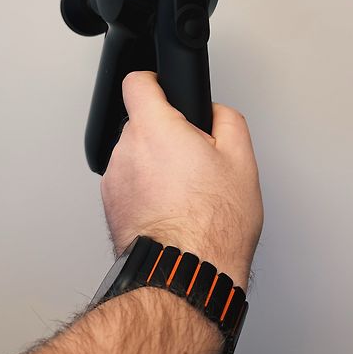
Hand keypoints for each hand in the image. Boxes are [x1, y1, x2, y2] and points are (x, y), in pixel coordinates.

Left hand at [100, 71, 262, 288]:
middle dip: (165, 133)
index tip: (163, 86)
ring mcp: (114, 180)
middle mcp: (126, 150)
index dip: (154, 81)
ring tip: (185, 191)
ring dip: (155, 164)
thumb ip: (227, 120)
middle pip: (142, 123)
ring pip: (136, 156)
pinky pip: (130, 183)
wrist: (185, 273)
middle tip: (194, 158)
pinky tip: (171, 208)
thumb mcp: (242, 160)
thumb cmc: (212, 224)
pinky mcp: (110, 206)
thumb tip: (215, 112)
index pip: (137, 82)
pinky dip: (146, 189)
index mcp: (155, 129)